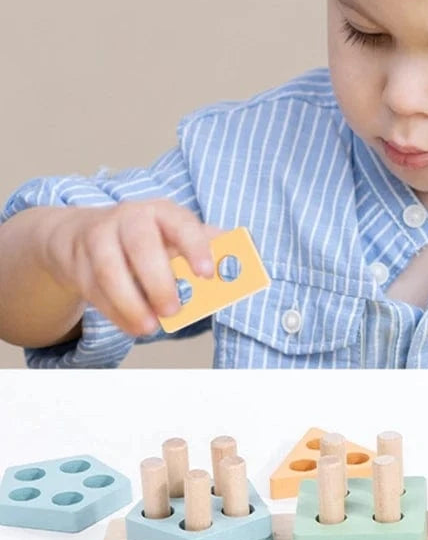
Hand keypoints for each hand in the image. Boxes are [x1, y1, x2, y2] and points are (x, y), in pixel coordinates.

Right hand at [38, 200, 220, 336]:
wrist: (85, 233)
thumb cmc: (147, 239)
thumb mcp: (177, 236)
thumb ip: (205, 249)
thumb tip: (236, 269)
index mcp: (164, 212)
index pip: (182, 224)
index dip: (195, 248)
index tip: (207, 274)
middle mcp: (130, 218)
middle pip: (142, 246)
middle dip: (159, 282)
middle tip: (173, 310)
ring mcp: (100, 237)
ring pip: (111, 271)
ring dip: (131, 303)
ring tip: (150, 327)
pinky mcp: (78, 261)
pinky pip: (95, 289)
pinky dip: (115, 312)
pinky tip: (134, 326)